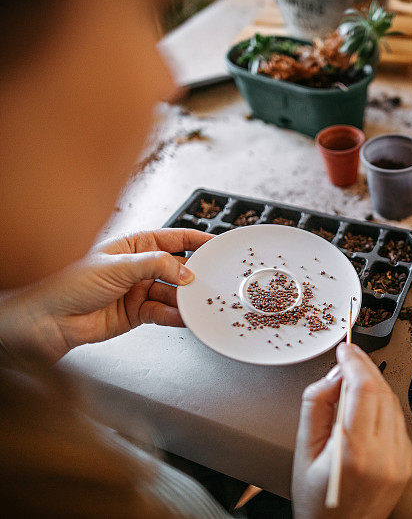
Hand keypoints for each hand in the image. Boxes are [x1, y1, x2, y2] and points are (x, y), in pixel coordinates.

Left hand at [0, 229, 212, 362]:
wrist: (47, 319)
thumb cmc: (67, 283)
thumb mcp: (118, 266)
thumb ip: (156, 266)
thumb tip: (186, 270)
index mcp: (134, 245)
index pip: (174, 238)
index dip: (197, 240)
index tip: (218, 244)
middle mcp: (139, 267)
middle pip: (177, 268)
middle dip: (195, 274)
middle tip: (213, 279)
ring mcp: (139, 290)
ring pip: (173, 293)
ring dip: (186, 299)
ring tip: (199, 302)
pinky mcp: (137, 313)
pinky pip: (163, 313)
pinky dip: (175, 316)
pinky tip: (184, 316)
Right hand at [292, 343, 411, 518]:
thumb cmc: (317, 501)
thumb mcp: (303, 450)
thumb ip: (316, 406)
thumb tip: (333, 376)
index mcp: (354, 452)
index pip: (363, 389)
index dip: (354, 362)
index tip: (345, 350)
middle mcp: (384, 456)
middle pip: (381, 391)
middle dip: (364, 367)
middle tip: (348, 355)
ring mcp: (400, 460)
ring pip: (392, 403)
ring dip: (374, 383)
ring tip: (354, 376)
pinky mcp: (407, 462)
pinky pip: (397, 421)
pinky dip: (383, 404)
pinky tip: (367, 401)